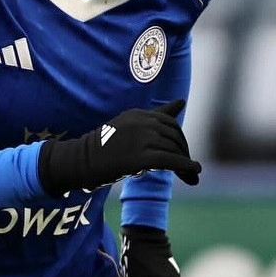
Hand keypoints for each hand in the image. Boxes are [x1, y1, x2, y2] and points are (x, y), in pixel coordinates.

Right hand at [37, 100, 200, 196]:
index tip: (183, 154)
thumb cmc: (105, 146)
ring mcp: (140, 139)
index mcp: (139, 114)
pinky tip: (193, 174)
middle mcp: (141, 123)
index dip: (180, 140)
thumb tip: (182, 101)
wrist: (81, 162)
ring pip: (173, 150)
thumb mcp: (130, 125)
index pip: (170, 124)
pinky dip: (185, 167)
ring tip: (192, 175)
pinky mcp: (139, 157)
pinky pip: (169, 161)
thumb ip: (157, 115)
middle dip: (184, 152)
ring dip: (186, 163)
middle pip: (174, 137)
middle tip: (189, 168)